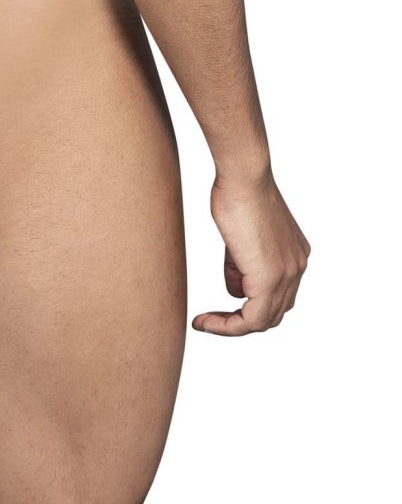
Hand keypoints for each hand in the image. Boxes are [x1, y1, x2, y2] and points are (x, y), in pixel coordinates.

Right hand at [193, 169, 309, 335]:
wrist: (244, 176)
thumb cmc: (237, 191)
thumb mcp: (242, 233)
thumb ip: (242, 262)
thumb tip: (235, 287)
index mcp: (294, 255)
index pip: (276, 295)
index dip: (248, 304)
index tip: (221, 304)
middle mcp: (297, 267)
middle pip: (272, 312)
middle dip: (240, 318)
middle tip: (212, 318)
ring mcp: (287, 275)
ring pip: (262, 320)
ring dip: (232, 324)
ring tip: (206, 321)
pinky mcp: (270, 279)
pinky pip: (251, 320)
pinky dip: (228, 326)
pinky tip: (206, 322)